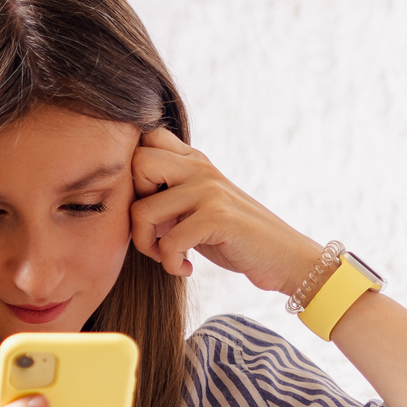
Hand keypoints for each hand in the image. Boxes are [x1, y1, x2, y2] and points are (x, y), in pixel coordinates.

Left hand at [130, 127, 320, 295]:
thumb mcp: (199, 207)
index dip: (133, 172)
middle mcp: (200, 168)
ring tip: (168, 258)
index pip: (147, 137)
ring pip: (143, 210)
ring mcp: (209, 190)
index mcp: (194, 161)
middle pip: (136, 163)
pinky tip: (186, 269)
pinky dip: (171, 264)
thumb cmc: (234, 237)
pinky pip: (168, 242)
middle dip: (132, 206)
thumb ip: (169, 195)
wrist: (285, 257)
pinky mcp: (217, 217)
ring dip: (147, 246)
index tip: (148, 205)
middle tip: (152, 233)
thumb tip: (121, 199)